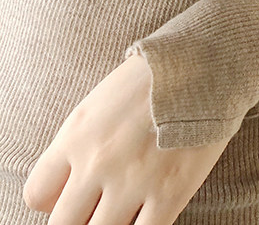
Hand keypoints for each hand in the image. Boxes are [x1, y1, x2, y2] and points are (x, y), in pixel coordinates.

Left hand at [23, 54, 232, 223]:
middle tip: (104, 203)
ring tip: (130, 204)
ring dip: (111, 223)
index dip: (56, 199)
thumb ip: (82, 141)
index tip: (77, 192)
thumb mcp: (105, 98)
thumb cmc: (159, 75)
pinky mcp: (170, 193)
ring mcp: (133, 182)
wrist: (209, 60)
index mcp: (77, 134)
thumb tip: (77, 181)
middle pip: (64, 224)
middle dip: (81, 217)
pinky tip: (152, 211)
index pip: (38, 195)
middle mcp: (97, 162)